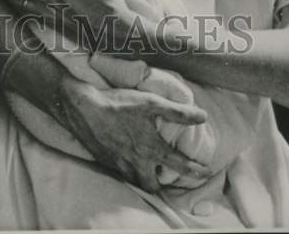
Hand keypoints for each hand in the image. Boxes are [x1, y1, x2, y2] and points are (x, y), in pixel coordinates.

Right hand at [57, 74, 211, 192]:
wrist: (84, 109)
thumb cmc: (118, 105)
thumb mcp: (151, 103)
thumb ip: (177, 112)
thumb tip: (203, 116)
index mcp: (151, 149)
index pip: (179, 165)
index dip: (195, 170)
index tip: (205, 173)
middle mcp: (137, 162)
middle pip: (152, 186)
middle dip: (161, 185)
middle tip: (166, 178)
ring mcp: (119, 164)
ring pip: (135, 181)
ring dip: (143, 179)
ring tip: (147, 170)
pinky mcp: (105, 161)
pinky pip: (120, 173)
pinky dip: (127, 170)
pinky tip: (125, 159)